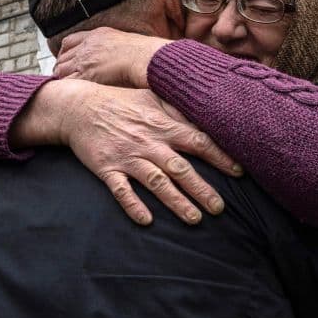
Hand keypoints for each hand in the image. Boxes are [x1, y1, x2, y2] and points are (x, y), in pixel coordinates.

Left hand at [54, 28, 169, 88]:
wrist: (145, 58)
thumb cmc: (143, 54)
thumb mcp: (125, 41)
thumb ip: (114, 47)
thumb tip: (116, 57)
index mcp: (97, 35)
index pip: (69, 41)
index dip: (64, 52)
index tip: (64, 60)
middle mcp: (88, 46)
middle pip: (63, 56)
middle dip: (60, 67)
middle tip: (61, 76)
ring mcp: (85, 60)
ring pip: (61, 69)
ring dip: (61, 77)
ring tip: (63, 87)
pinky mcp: (87, 74)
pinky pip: (67, 81)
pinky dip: (64, 87)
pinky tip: (68, 93)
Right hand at [55, 82, 242, 225]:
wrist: (78, 108)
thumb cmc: (119, 102)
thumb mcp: (151, 97)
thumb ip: (177, 110)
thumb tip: (205, 116)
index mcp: (163, 125)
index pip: (198, 141)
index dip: (220, 156)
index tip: (239, 172)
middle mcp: (149, 143)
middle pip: (181, 168)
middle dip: (202, 189)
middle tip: (220, 208)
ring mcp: (128, 157)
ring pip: (156, 182)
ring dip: (176, 202)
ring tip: (194, 219)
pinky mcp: (107, 168)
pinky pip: (121, 190)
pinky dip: (133, 205)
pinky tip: (146, 220)